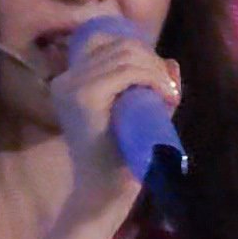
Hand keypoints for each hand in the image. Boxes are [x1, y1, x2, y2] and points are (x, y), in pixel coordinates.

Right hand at [51, 25, 182, 210]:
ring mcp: (71, 87)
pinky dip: (151, 77)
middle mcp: (65, 79)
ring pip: (125, 56)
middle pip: (120, 46)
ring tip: (169, 95)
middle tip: (170, 90)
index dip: (142, 52)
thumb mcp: (138, 115)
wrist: (104, 195)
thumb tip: (172, 62)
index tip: (160, 80)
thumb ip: (152, 89)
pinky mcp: (83, 98)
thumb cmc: (119, 160)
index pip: (109, 43)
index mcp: (71, 80)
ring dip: (155, 71)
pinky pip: (125, 72)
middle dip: (153, 61)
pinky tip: (164, 95)